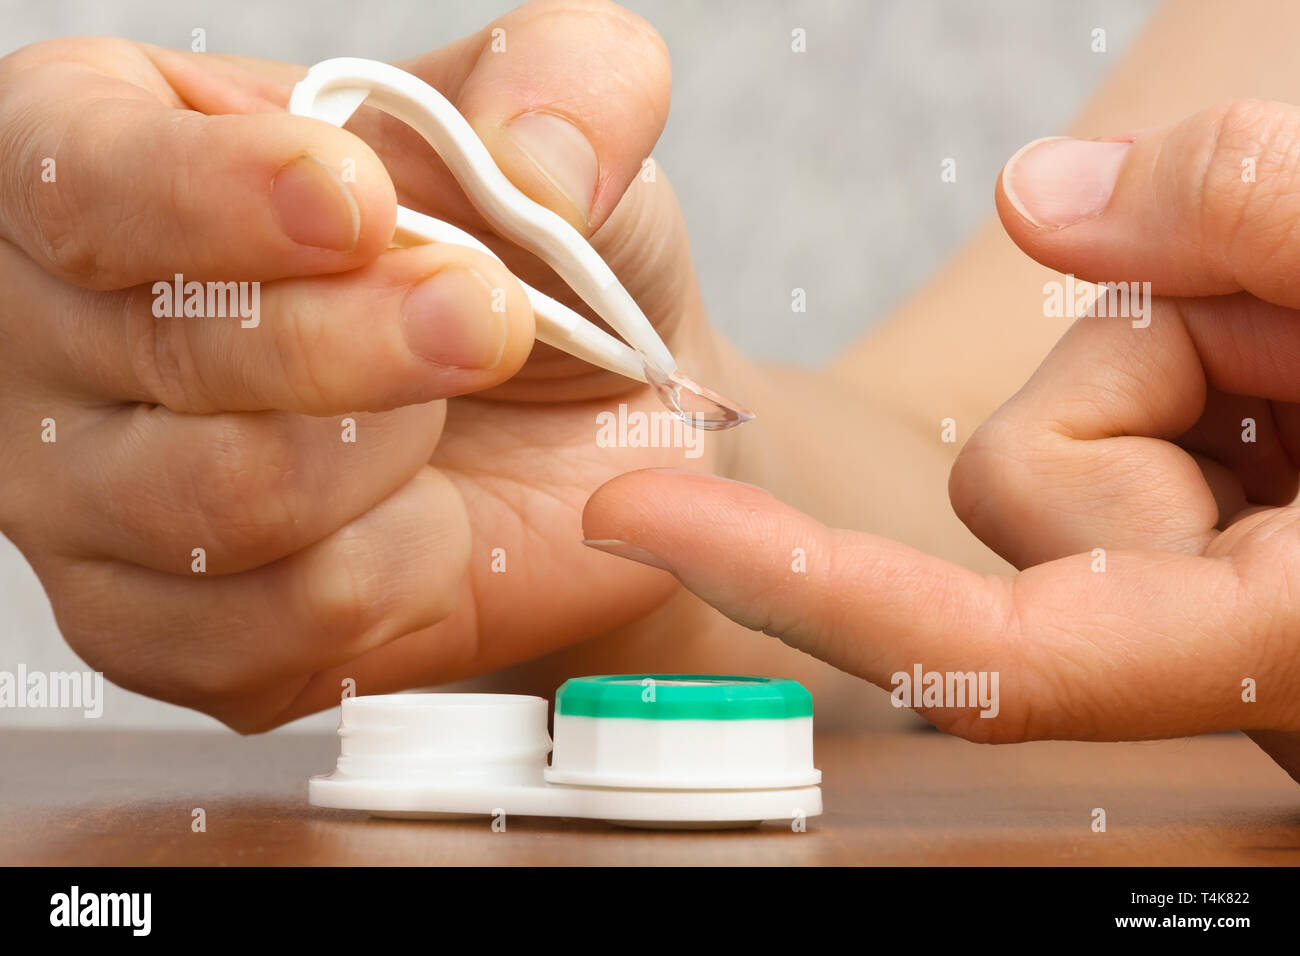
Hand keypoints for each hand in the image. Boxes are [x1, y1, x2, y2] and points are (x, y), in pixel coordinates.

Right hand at [0, 0, 749, 729]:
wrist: (568, 441)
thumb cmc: (529, 268)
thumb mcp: (564, 131)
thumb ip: (565, 85)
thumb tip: (534, 157)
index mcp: (107, 159)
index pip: (81, 178)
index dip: (218, 198)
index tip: (361, 207)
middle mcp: (62, 336)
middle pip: (160, 354)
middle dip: (364, 343)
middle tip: (491, 322)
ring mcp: (92, 502)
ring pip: (225, 502)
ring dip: (394, 459)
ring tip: (444, 416)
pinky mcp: (166, 633)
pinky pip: (283, 623)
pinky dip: (403, 571)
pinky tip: (422, 519)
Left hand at [581, 98, 1299, 782]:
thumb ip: (1261, 214)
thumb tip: (1031, 195)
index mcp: (1284, 650)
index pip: (978, 654)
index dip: (790, 586)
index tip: (626, 512)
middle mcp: (1227, 650)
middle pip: (1029, 483)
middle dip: (1152, 349)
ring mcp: (1219, 589)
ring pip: (1070, 434)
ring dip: (1189, 339)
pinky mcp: (1220, 525)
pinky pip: (1127, 409)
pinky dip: (1201, 350)